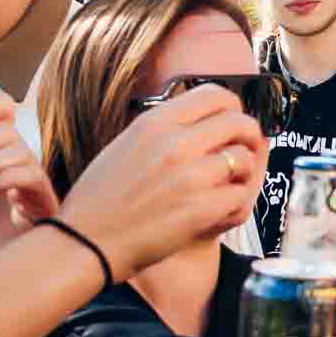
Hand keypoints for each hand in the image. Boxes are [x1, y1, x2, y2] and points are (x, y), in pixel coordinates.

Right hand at [54, 84, 264, 276]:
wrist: (85, 242)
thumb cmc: (99, 201)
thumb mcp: (125, 145)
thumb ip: (163, 131)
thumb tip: (200, 124)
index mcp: (155, 122)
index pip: (215, 94)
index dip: (234, 107)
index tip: (236, 121)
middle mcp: (174, 143)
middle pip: (238, 122)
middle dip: (250, 137)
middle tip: (247, 151)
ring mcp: (189, 176)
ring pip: (244, 160)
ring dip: (242, 175)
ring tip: (227, 186)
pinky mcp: (200, 209)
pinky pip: (240, 197)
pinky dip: (235, 205)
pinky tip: (219, 211)